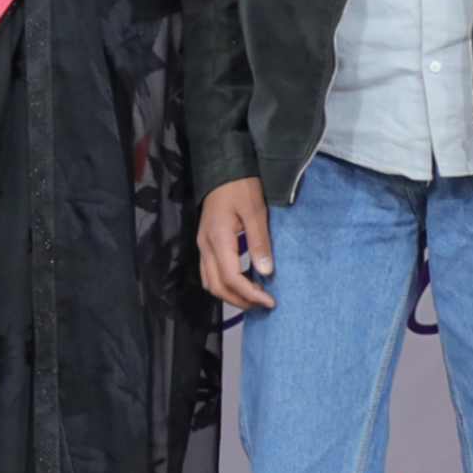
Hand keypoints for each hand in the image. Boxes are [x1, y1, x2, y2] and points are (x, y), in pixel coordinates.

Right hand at [198, 177, 276, 312]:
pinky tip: (244, 281)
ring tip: (254, 296)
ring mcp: (202, 246)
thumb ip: (259, 242)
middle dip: (240, 301)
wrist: (222, 168)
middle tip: (264, 304)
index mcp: (218, 240)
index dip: (250, 294)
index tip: (270, 301)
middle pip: (217, 287)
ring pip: (210, 283)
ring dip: (231, 295)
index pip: (231, 278)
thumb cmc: (241, 187)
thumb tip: (266, 272)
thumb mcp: (256, 211)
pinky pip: (209, 273)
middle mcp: (205, 247)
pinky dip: (225, 284)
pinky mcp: (205, 243)